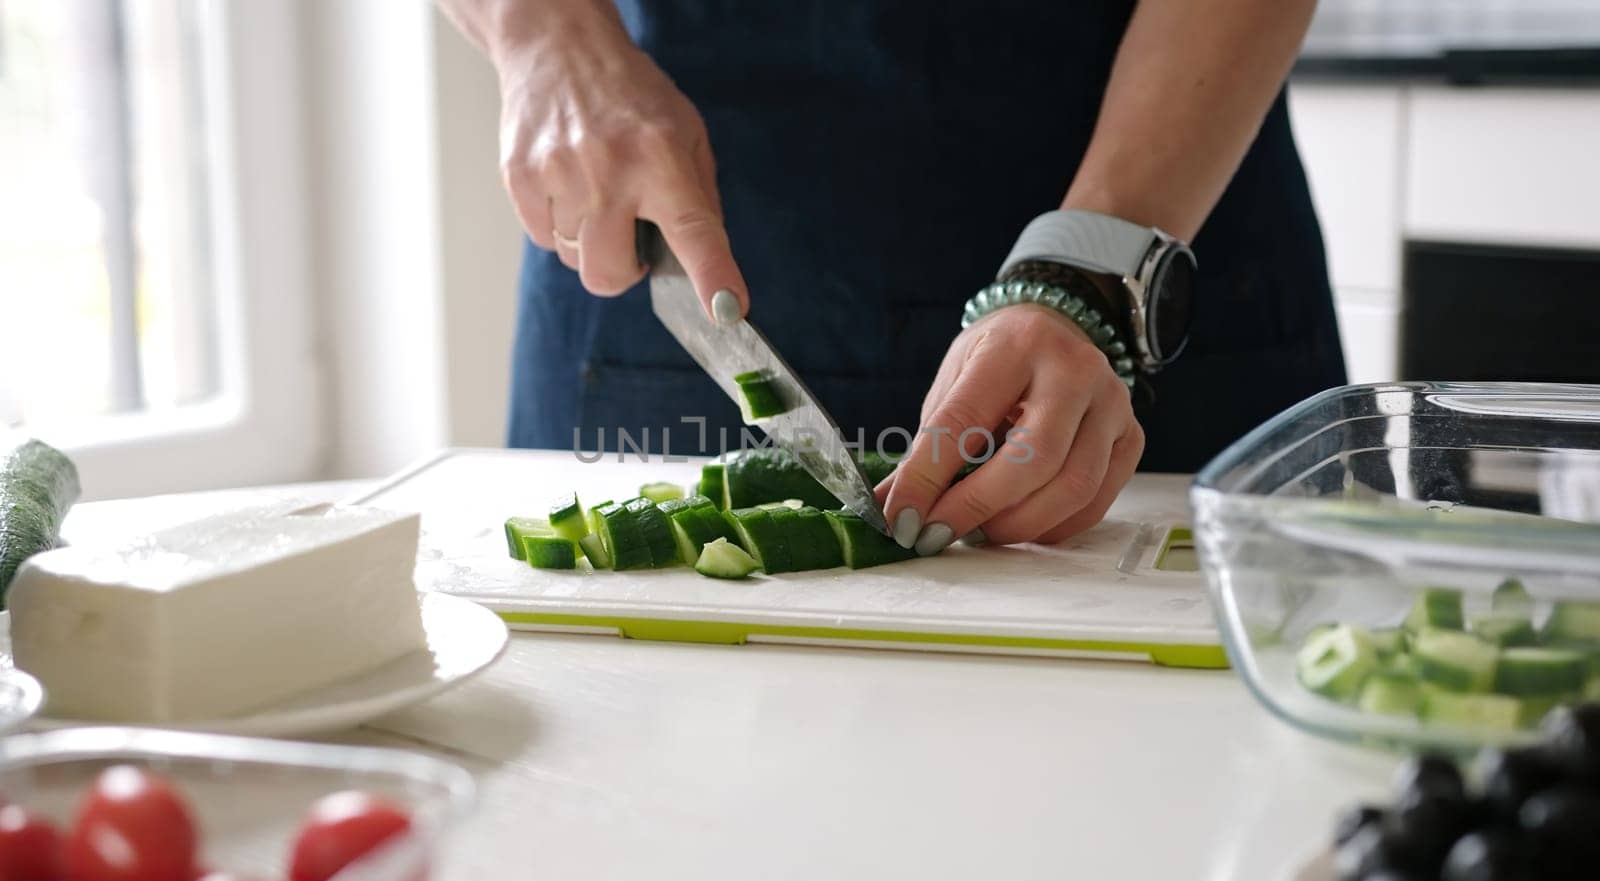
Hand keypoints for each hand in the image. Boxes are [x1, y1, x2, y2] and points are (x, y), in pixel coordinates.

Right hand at [493, 12, 746, 320]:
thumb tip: (704, 263)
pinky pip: (543, 237)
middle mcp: (609, 169)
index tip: (727, 311)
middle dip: (623, 273)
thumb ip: (699, 197)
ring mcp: (557, 174)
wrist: (558, 47)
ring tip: (596, 193)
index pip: (694, 231)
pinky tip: (567, 185)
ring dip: (590, 242)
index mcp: (661, 157)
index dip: (712, 277)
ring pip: (574, 260)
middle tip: (632, 240)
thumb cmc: (630, 94)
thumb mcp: (686, 132)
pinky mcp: (519, 176)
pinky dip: (558, 225)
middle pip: (609, 274)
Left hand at [878, 304, 1143, 553]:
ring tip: (980, 532)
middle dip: (978, 506)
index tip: (902, 516)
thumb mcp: (954, 381)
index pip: (965, 419)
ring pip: (1073, 486)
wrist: (1055, 327)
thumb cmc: (997, 358)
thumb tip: (892, 510)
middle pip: (1034, 458)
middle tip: (939, 532)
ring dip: (1019, 524)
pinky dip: (1054, 527)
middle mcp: (1074, 369)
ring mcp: (1112, 403)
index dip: (928, 476)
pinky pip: (1096, 500)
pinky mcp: (1131, 436)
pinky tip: (1021, 526)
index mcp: (1016, 345)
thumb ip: (927, 445)